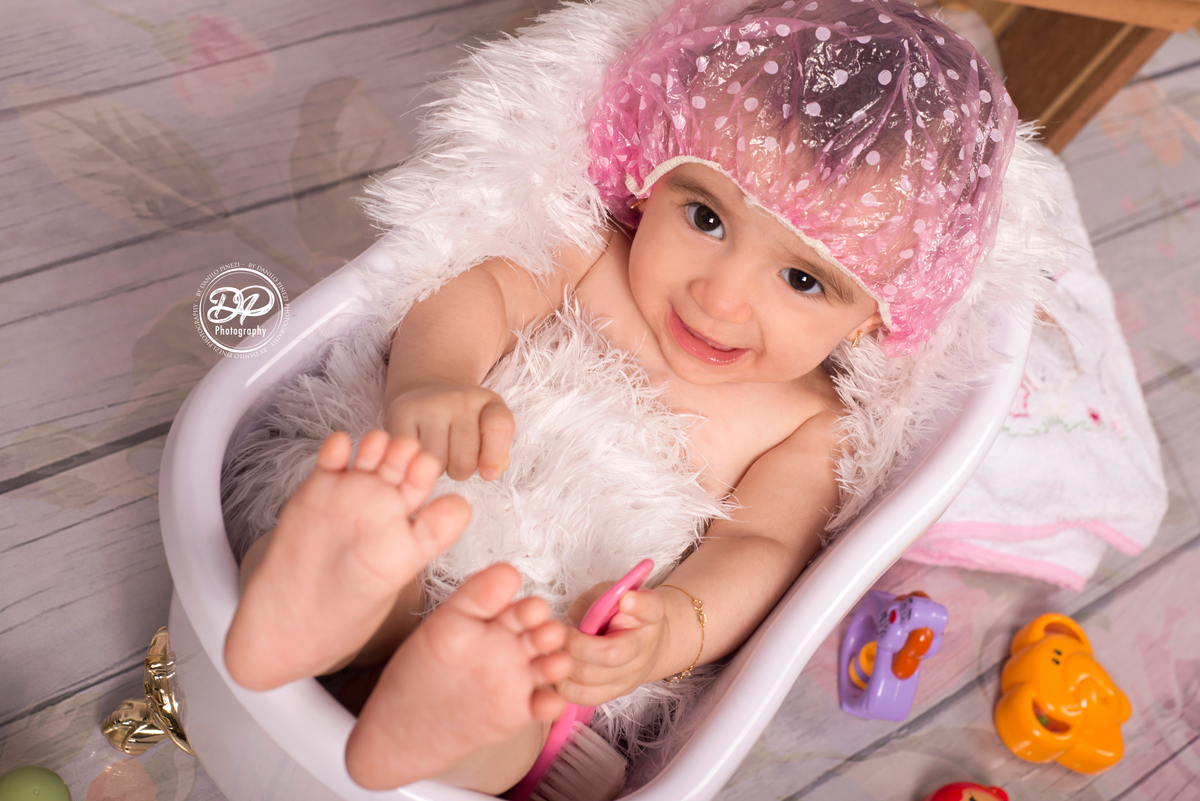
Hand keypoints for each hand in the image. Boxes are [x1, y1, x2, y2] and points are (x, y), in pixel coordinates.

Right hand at [385, 385, 513, 480]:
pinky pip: (412, 458)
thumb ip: (498, 454)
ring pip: (437, 464)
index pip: (499, 427)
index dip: (495, 456)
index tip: (488, 474)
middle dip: (461, 470)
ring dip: (437, 469)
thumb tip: (491, 471)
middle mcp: (460, 398)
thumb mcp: (488, 432)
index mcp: (488, 401)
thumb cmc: (464, 423)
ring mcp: (429, 404)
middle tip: (454, 455)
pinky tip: (417, 453)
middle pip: (465, 461)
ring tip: (436, 452)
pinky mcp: (401, 413)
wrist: (427, 393)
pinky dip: (415, 463)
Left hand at [560, 583, 667, 707]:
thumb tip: (571, 625)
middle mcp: (644, 649)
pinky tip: (560, 668)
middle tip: (559, 633)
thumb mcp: (610, 595)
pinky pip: (584, 697)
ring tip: (557, 652)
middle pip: (608, 655)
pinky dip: (565, 684)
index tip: (625, 600)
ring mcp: (631, 676)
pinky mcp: (615, 693)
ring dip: (565, 666)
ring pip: (590, 680)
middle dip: (573, 644)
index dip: (638, 603)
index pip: (650, 609)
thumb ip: (592, 604)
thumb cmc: (622, 613)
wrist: (645, 642)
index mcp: (649, 616)